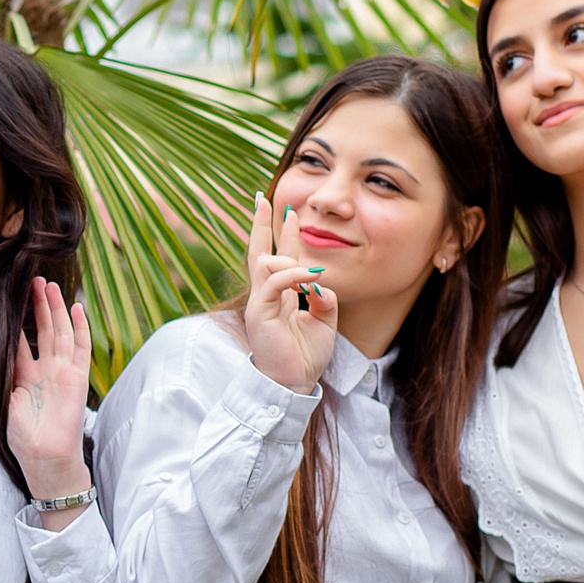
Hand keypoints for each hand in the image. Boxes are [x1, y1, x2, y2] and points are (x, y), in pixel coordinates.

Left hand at [9, 277, 93, 528]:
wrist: (45, 457)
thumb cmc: (23, 436)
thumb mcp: (4, 400)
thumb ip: (4, 373)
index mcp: (24, 375)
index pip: (19, 340)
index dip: (15, 320)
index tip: (8, 298)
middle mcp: (45, 369)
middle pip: (41, 329)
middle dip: (36, 305)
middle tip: (31, 280)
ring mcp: (63, 371)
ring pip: (59, 332)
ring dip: (54, 308)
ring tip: (48, 285)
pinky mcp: (78, 376)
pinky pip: (80, 347)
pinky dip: (80, 327)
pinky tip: (76, 307)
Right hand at [241, 189, 335, 393]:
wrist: (292, 384)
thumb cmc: (304, 356)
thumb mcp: (324, 321)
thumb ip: (325, 298)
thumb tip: (322, 282)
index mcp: (279, 296)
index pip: (278, 257)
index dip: (282, 233)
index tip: (287, 210)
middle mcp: (265, 295)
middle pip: (259, 250)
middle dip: (261, 224)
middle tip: (262, 198)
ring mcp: (259, 302)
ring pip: (265, 262)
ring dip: (289, 255)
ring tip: (308, 266)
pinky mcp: (258, 312)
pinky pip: (274, 282)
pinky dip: (294, 275)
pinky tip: (310, 278)